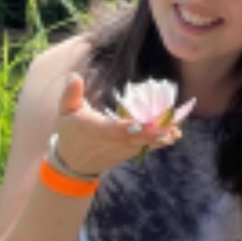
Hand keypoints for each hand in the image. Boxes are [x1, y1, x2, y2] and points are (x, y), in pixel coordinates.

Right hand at [53, 73, 181, 174]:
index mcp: (96, 130)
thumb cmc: (70, 133)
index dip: (126, 128)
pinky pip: (144, 148)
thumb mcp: (65, 112)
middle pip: (133, 138)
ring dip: (159, 138)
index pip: (112, 129)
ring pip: (142, 144)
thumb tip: (74, 76)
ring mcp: (121, 150)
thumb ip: (70, 94)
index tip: (139, 125)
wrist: (73, 165)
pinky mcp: (127, 153)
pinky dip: (158, 143)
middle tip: (170, 127)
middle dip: (152, 133)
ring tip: (176, 131)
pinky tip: (174, 136)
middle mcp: (111, 142)